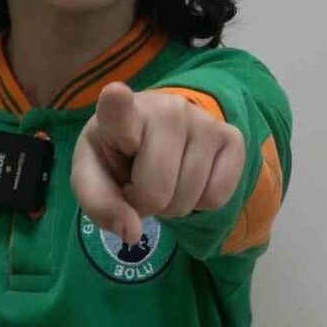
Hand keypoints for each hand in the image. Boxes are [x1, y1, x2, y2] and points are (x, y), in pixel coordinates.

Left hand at [70, 81, 244, 244]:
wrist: (155, 135)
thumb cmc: (118, 156)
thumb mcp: (94, 179)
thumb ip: (100, 204)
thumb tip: (133, 233)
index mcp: (119, 115)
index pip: (118, 109)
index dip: (117, 105)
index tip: (115, 94)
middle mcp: (166, 110)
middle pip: (156, 191)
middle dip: (145, 204)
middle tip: (138, 186)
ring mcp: (204, 121)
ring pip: (188, 198)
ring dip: (171, 206)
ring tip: (162, 180)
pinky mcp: (232, 138)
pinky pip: (216, 197)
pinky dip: (200, 204)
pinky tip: (188, 179)